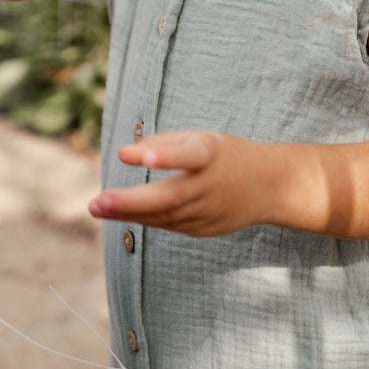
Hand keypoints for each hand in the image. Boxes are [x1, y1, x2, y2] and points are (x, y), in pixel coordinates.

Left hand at [88, 130, 267, 236]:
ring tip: (97, 208)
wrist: (271, 186)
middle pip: (170, 196)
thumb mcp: (200, 139)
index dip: (168, 156)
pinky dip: (145, 218)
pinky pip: (170, 224)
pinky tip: (119, 213)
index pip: (190, 154)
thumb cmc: (225, 156)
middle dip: (130, 202)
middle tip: (97, 202)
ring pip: (165, 216)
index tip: (145, 158)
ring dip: (128, 213)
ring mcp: (209, 212)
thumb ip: (162, 144)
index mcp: (211, 154)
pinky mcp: (206, 230)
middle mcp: (211, 185)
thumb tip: (123, 155)